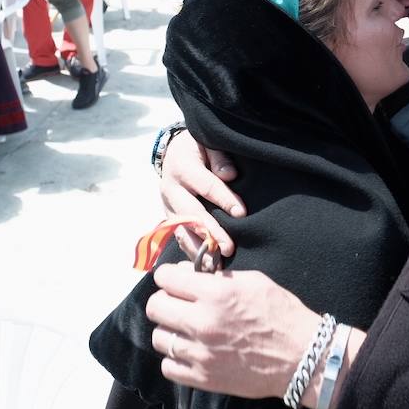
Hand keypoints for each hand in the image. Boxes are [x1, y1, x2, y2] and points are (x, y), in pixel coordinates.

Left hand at [147, 264, 317, 399]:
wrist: (301, 357)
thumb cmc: (281, 314)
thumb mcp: (254, 281)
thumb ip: (218, 277)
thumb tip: (187, 274)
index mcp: (217, 293)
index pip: (166, 278)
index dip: (168, 276)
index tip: (174, 280)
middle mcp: (203, 322)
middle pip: (155, 307)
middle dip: (165, 300)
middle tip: (178, 303)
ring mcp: (200, 353)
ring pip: (159, 337)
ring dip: (170, 330)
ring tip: (186, 330)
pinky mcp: (203, 378)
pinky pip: (168, 366)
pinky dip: (176, 358)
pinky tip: (191, 351)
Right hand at [160, 132, 245, 257]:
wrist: (174, 152)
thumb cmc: (199, 147)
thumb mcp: (208, 143)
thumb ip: (220, 158)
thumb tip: (230, 175)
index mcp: (181, 166)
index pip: (206, 185)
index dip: (224, 199)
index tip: (241, 213)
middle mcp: (170, 188)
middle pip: (190, 213)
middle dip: (210, 232)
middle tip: (228, 248)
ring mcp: (167, 204)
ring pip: (181, 230)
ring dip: (198, 248)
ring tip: (216, 266)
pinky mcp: (168, 216)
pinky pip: (178, 236)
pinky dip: (190, 251)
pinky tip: (204, 266)